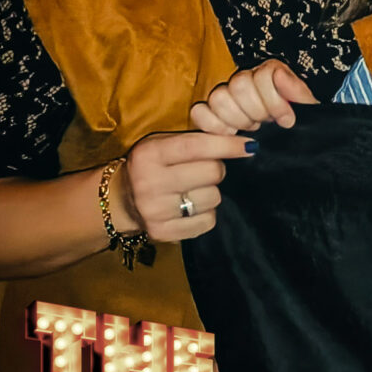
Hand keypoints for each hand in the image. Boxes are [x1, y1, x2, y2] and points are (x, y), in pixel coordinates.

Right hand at [117, 131, 254, 242]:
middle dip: (216, 170)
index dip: (227, 146)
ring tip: (192, 190)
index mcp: (149, 155)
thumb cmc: (153, 166)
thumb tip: (244, 143)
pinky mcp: (162, 232)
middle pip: (212, 173)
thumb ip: (196, 140)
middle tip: (204, 171)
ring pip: (213, 198)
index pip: (196, 147)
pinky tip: (190, 208)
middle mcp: (149, 183)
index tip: (250, 146)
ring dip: (211, 193)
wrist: (121, 200)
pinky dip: (206, 214)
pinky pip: (207, 221)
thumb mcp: (163, 145)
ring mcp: (155, 210)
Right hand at [188, 60, 315, 134]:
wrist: (291, 143)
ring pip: (218, 98)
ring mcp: (225, 95)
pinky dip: (213, 125)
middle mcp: (245, 79)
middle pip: (238, 85)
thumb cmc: (297, 123)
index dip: (274, 100)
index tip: (286, 120)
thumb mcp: (307, 109)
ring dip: (237, 119)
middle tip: (266, 123)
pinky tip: (230, 134)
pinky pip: (199, 112)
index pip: (262, 74)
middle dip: (256, 111)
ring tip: (251, 128)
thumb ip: (297, 91)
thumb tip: (280, 74)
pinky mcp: (210, 113)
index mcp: (269, 73)